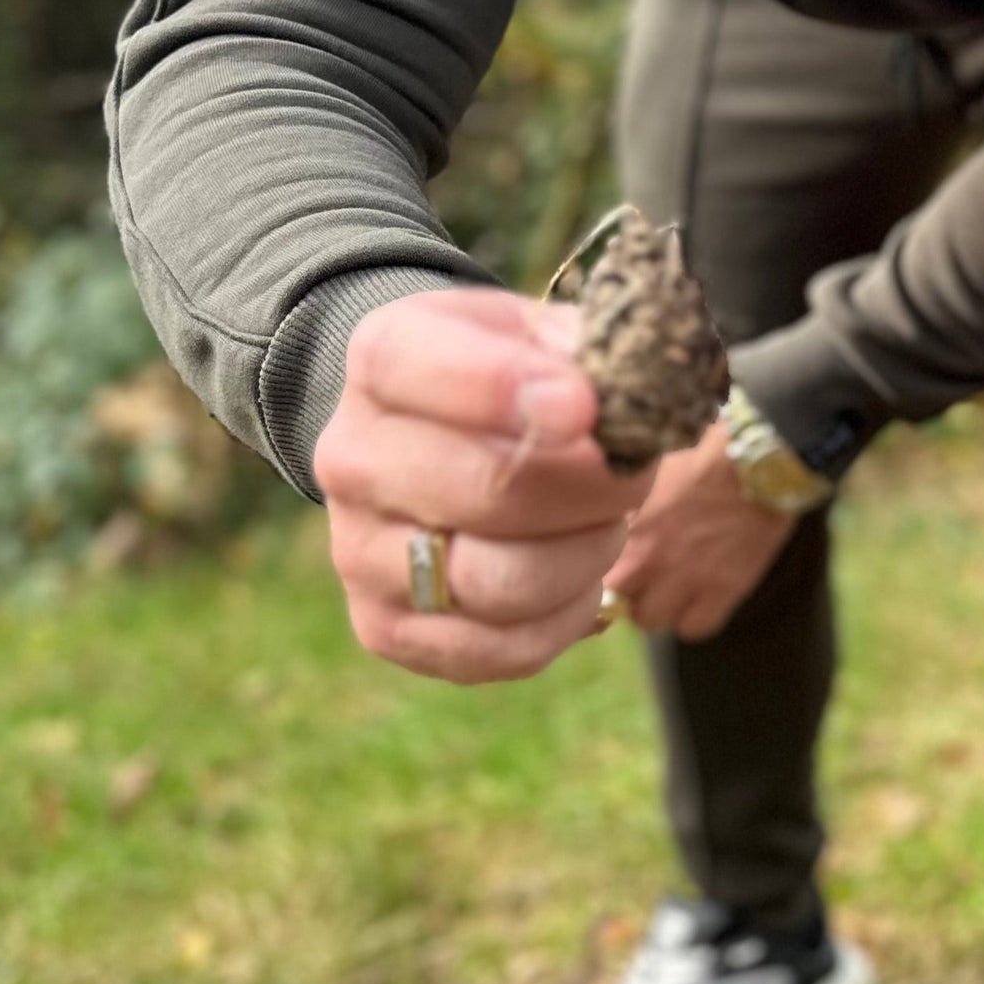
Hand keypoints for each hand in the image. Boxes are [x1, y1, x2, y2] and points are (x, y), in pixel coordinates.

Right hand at [313, 288, 650, 683]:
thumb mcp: (542, 334)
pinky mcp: (385, 628)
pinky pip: (500, 648)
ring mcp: (358, 551)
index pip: (426, 369)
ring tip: (609, 523)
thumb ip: (582, 352)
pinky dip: (566, 615)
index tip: (583, 407)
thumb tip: (613, 405)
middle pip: (487, 488)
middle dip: (590, 486)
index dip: (510, 389)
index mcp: (383, 360)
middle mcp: (352, 457)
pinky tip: (581, 577)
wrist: (441, 439)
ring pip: (498, 581)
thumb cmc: (514, 377)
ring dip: (587, 553)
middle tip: (632, 473)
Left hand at [604, 420, 796, 640]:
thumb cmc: (705, 454)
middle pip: (616, 602)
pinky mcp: (724, 590)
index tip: (613, 565)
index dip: (598, 571)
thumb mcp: (649, 471)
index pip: (590, 571)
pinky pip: (694, 628)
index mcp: (627, 524)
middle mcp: (650, 556)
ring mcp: (686, 577)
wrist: (761, 459)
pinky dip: (696, 618)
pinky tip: (704, 595)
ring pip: (651, 621)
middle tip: (645, 576)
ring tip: (675, 585)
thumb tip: (599, 519)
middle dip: (627, 591)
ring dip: (659, 607)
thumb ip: (622, 505)